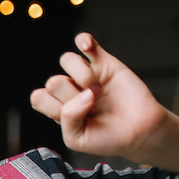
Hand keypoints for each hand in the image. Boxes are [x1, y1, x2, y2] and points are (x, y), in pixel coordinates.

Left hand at [31, 33, 167, 162]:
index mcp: (58, 108)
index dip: (51, 106)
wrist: (140, 131)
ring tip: (97, 91)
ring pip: (66, 60)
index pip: (39, 97)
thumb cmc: (107, 138)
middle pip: (53, 82)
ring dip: (81, 75)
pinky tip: (86, 46)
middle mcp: (70, 90)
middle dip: (72, 96)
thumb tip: (83, 95)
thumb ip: (68, 119)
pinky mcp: (104, 63)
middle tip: (92, 107)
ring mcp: (86, 75)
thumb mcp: (77, 139)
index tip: (71, 117)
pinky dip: (84, 40)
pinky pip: (87, 43)